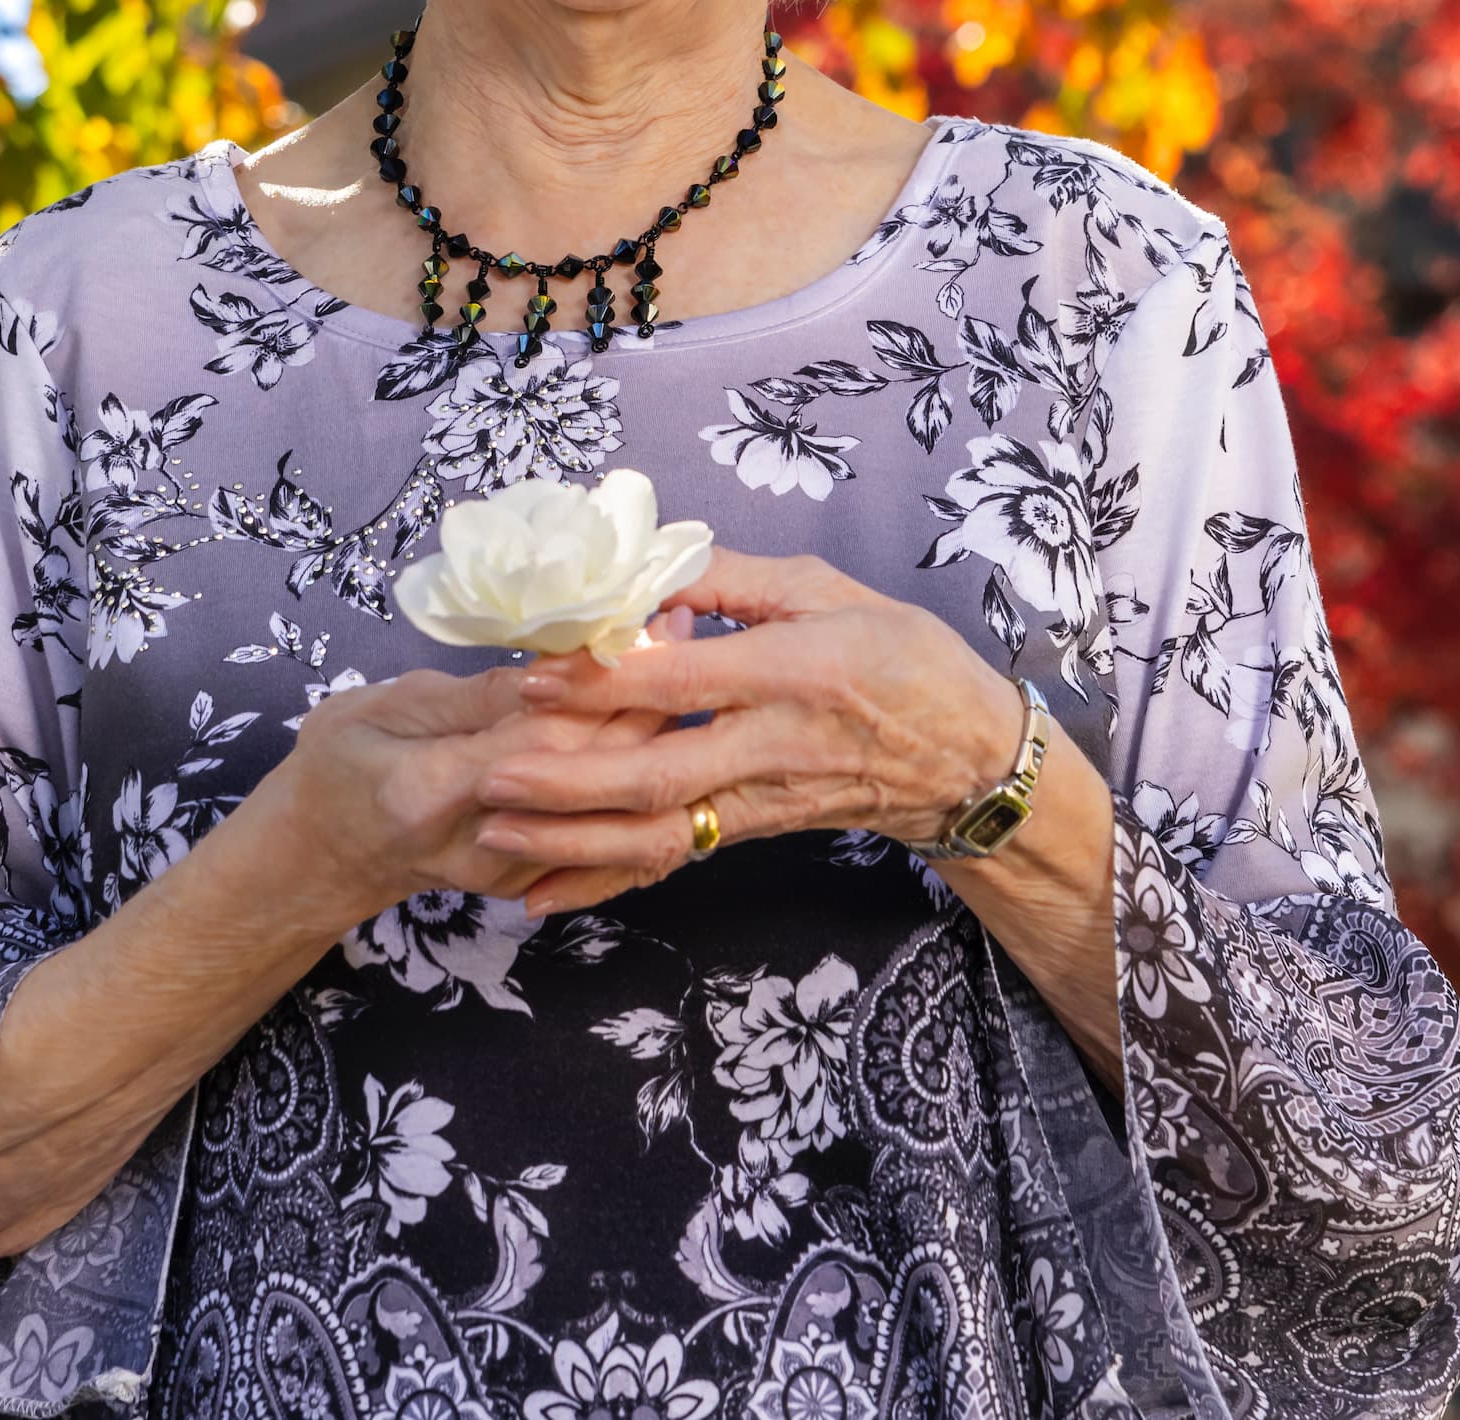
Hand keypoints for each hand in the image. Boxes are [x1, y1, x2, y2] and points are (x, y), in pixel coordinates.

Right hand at [252, 627, 693, 928]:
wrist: (325, 855)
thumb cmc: (339, 764)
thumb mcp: (381, 708)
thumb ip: (470, 696)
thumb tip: (552, 669)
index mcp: (432, 792)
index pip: (541, 738)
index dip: (602, 681)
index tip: (644, 621)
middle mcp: (487, 843)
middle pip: (592, 771)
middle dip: (647, 694)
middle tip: (683, 621)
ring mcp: (518, 868)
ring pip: (612, 803)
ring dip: (655, 728)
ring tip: (685, 656)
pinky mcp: (537, 873)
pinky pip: (605, 824)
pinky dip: (639, 767)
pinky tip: (661, 713)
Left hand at [473, 550, 1029, 890]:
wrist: (966, 758)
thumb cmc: (904, 658)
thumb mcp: (827, 590)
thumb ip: (733, 578)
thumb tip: (645, 566)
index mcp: (794, 670)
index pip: (686, 680)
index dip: (608, 683)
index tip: (537, 679)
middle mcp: (775, 743)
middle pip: (663, 773)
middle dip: (571, 782)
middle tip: (493, 777)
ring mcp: (765, 798)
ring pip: (662, 831)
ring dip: (576, 841)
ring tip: (498, 836)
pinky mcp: (756, 830)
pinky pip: (676, 855)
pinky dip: (608, 876)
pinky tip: (546, 893)